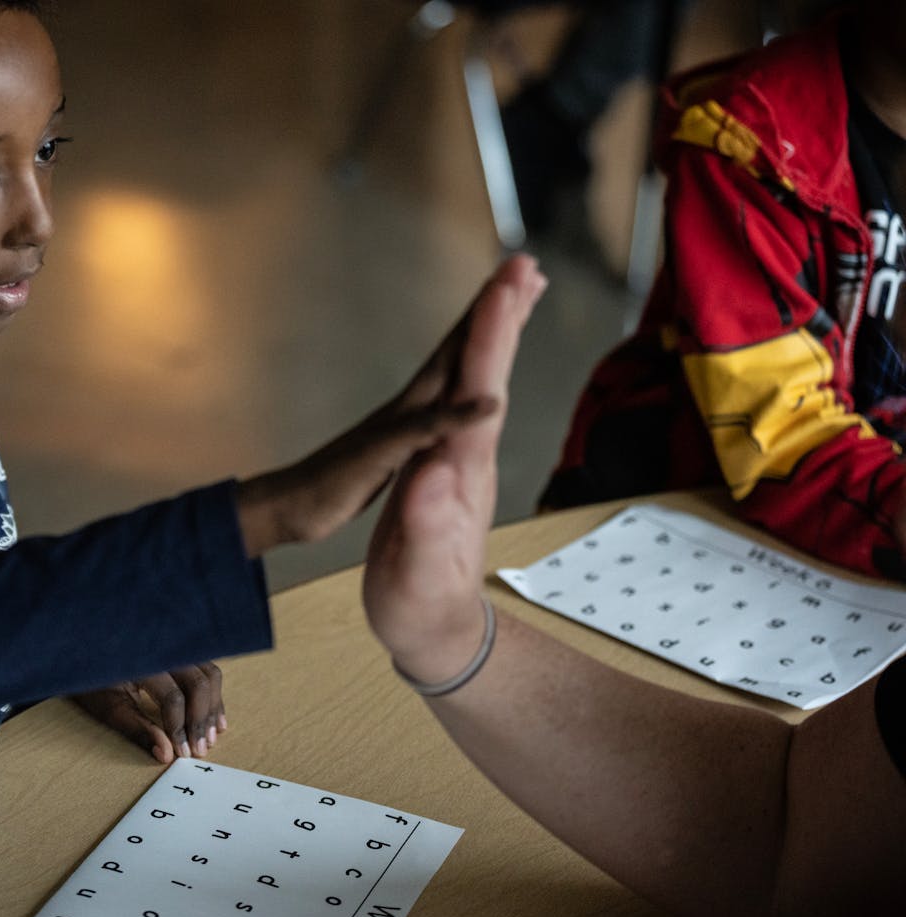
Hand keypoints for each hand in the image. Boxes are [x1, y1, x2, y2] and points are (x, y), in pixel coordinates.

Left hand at [70, 663, 225, 763]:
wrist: (89, 651)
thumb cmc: (95, 680)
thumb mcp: (109, 708)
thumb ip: (138, 730)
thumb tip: (166, 754)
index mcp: (143, 661)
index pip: (172, 697)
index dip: (180, 728)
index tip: (183, 753)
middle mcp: (164, 648)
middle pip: (198, 684)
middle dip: (201, 720)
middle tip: (201, 749)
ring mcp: (176, 645)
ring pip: (209, 674)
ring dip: (212, 707)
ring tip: (211, 736)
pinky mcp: (183, 649)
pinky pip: (206, 669)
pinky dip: (213, 693)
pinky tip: (214, 716)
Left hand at [236, 255, 546, 557]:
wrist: (290, 507)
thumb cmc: (329, 486)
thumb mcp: (381, 456)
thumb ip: (429, 427)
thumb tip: (487, 402)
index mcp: (410, 405)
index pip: (460, 346)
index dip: (493, 311)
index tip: (524, 273)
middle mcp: (411, 403)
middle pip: (461, 344)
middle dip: (496, 307)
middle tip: (527, 268)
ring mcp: (405, 419)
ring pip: (455, 366)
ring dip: (484, 335)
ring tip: (510, 307)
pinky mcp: (401, 439)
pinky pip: (447, 400)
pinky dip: (469, 382)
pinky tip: (476, 380)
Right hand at [362, 255, 541, 680]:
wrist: (433, 631)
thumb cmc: (419, 604)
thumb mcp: (414, 574)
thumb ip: (422, 527)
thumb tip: (429, 474)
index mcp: (458, 472)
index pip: (477, 394)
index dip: (488, 341)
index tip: (500, 290)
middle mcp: (466, 458)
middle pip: (488, 376)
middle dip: (503, 318)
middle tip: (524, 264)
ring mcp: (459, 462)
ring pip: (480, 383)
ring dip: (495, 334)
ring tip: (511, 289)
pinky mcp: (445, 469)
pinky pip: (464, 402)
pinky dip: (473, 367)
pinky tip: (473, 353)